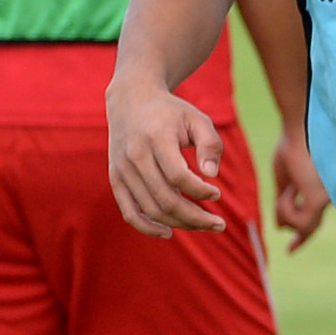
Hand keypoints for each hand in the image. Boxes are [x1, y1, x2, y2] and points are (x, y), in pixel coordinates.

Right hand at [108, 78, 228, 236]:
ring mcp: (122, 170)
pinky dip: (146, 227)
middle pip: (165, 199)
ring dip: (180, 223)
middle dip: (196, 217)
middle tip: (219, 224)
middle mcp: (135, 156)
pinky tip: (168, 233)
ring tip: (204, 225)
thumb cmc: (171, 112)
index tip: (217, 194)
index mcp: (156, 138)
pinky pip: (128, 211)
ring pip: (150, 209)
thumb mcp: (198, 119)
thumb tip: (211, 175)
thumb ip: (210, 144)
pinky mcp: (116, 179)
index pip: (178, 176)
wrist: (131, 100)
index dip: (200, 191)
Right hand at [269, 130, 330, 251]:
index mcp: (324, 189)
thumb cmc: (292, 146)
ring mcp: (328, 198)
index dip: (303, 235)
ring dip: (285, 211)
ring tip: (284, 192)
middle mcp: (330, 196)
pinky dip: (286, 210)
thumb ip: (284, 201)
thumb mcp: (285, 178)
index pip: (316, 219)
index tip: (291, 248)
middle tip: (291, 248)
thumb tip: (280, 226)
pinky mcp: (320, 199)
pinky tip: (286, 193)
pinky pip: (300, 221)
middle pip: (309, 226)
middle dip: (296, 232)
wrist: (297, 129)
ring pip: (303, 226)